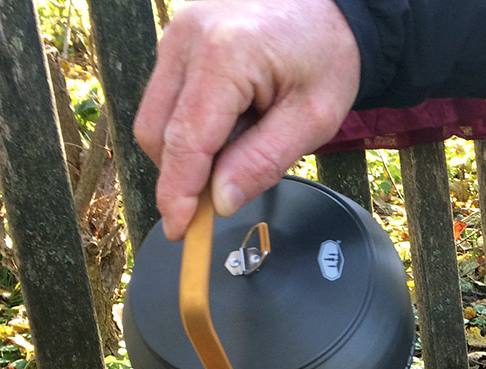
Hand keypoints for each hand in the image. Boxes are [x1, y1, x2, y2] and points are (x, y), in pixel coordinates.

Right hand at [134, 0, 360, 239]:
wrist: (331, 5)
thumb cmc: (328, 54)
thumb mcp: (313, 118)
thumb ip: (263, 161)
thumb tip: (221, 202)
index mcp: (224, 55)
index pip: (185, 141)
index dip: (178, 194)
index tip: (180, 230)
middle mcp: (187, 38)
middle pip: (157, 133)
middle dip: (181, 175)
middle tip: (220, 198)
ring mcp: (176, 35)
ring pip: (155, 117)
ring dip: (186, 150)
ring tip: (241, 141)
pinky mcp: (176, 40)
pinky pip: (167, 98)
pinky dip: (189, 125)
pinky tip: (231, 121)